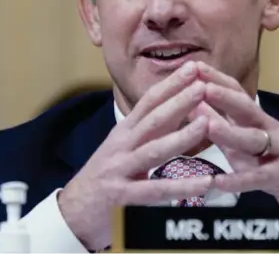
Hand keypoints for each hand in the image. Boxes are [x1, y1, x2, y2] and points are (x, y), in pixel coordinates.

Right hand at [58, 61, 211, 249]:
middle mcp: (122, 145)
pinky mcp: (121, 196)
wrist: (72, 211)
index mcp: (125, 132)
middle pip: (153, 119)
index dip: (171, 84)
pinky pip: (155, 191)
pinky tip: (203, 183)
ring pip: (154, 150)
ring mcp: (120, 169)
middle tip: (203, 84)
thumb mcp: (124, 147)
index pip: (149, 101)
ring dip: (181, 136)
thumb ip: (148, 131)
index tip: (193, 68)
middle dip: (179, 100)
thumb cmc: (105, 176)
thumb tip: (178, 110)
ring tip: (207, 124)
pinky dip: (180, 187)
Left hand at [196, 62, 278, 206]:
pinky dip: (238, 180)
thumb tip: (194, 106)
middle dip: (223, 95)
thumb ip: (225, 126)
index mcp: (259, 120)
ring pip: (253, 140)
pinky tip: (219, 182)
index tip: (194, 66)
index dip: (217, 79)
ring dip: (230, 132)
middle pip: (247, 108)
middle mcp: (270, 130)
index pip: (238, 93)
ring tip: (208, 126)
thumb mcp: (251, 142)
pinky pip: (258, 178)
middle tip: (201, 85)